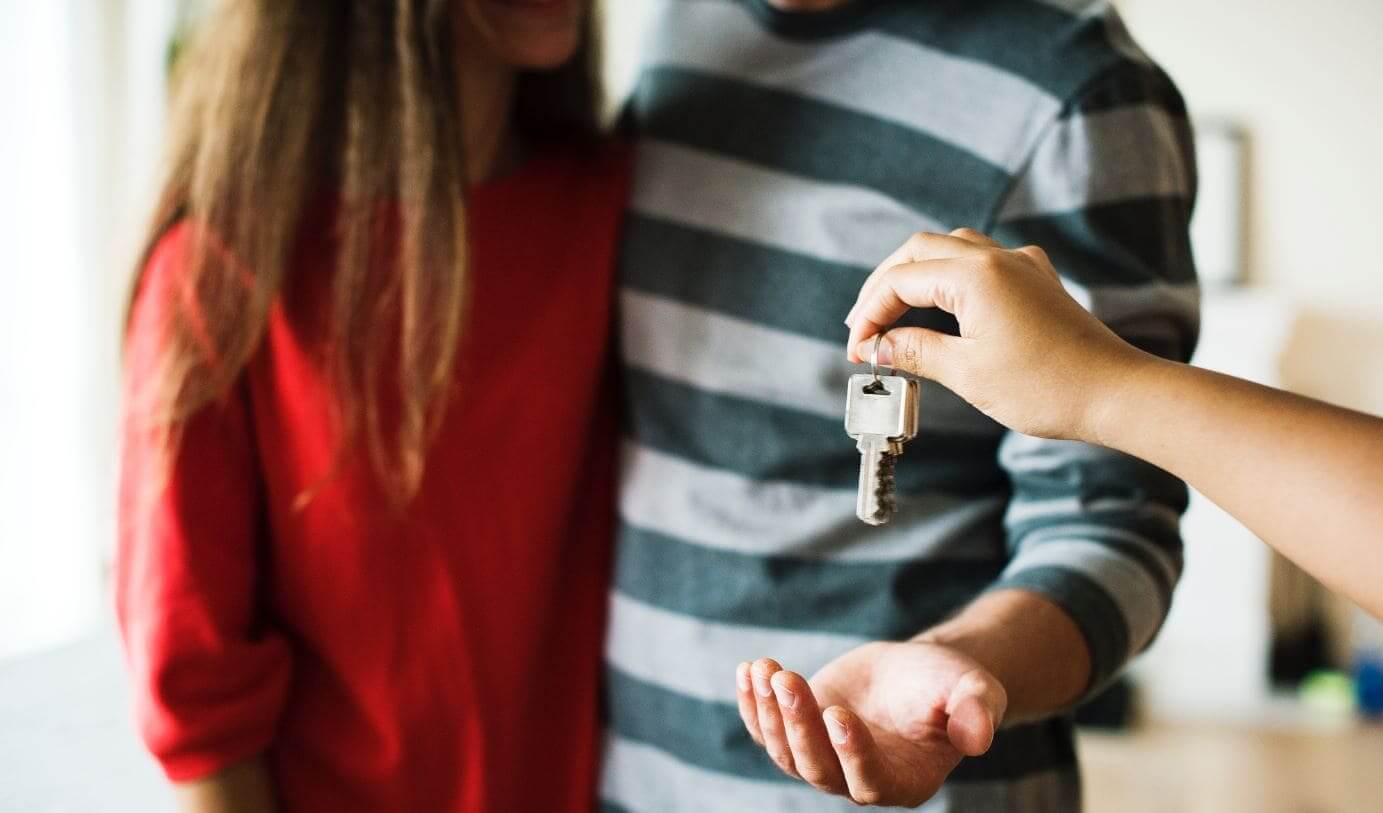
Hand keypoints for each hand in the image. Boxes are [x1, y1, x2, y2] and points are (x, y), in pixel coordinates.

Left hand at [736, 641, 1005, 806]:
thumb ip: (977, 711)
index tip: (837, 712)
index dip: (850, 751)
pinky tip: (748, 670)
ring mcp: (824, 759)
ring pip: (786, 751)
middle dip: (798, 724)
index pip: (869, 780)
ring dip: (769, 712)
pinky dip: (753, 704)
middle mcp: (858, 780)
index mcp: (904, 780)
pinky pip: (766, 730)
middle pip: (817, 767)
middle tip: (787, 678)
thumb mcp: (974, 690)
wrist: (918, 672)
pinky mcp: (800, 734)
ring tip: (764, 669)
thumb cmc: (951, 685)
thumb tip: (979, 736)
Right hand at [843, 228, 1146, 442]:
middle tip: (863, 327)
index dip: (870, 314)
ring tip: (894, 313)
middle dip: (884, 286)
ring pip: (950, 249)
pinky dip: (950, 277)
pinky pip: (983, 261)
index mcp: (975, 275)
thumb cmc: (1047, 387)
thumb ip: (916, 351)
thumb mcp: (968, 373)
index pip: (900, 281)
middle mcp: (998, 258)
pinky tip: (945, 304)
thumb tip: (879, 346)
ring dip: (916, 275)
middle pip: (919, 250)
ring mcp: (1022, 266)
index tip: (857, 351)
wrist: (1116, 393)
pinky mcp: (1037, 282)